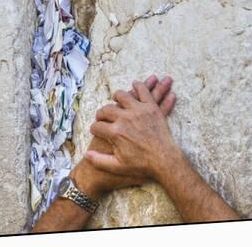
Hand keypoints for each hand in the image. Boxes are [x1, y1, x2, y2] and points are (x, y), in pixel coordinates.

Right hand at [70, 75, 176, 198]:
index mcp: (115, 133)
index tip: (95, 130)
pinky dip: (140, 86)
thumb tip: (86, 154)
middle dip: (101, 113)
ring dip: (117, 96)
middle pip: (107, 109)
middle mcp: (125, 119)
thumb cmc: (142, 165)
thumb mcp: (117, 167)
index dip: (94, 129)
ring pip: (123, 96)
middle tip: (101, 116)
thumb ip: (99, 161)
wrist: (165, 161)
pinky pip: (144, 92)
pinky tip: (136, 84)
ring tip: (116, 97)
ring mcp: (139, 111)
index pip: (97, 126)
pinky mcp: (151, 108)